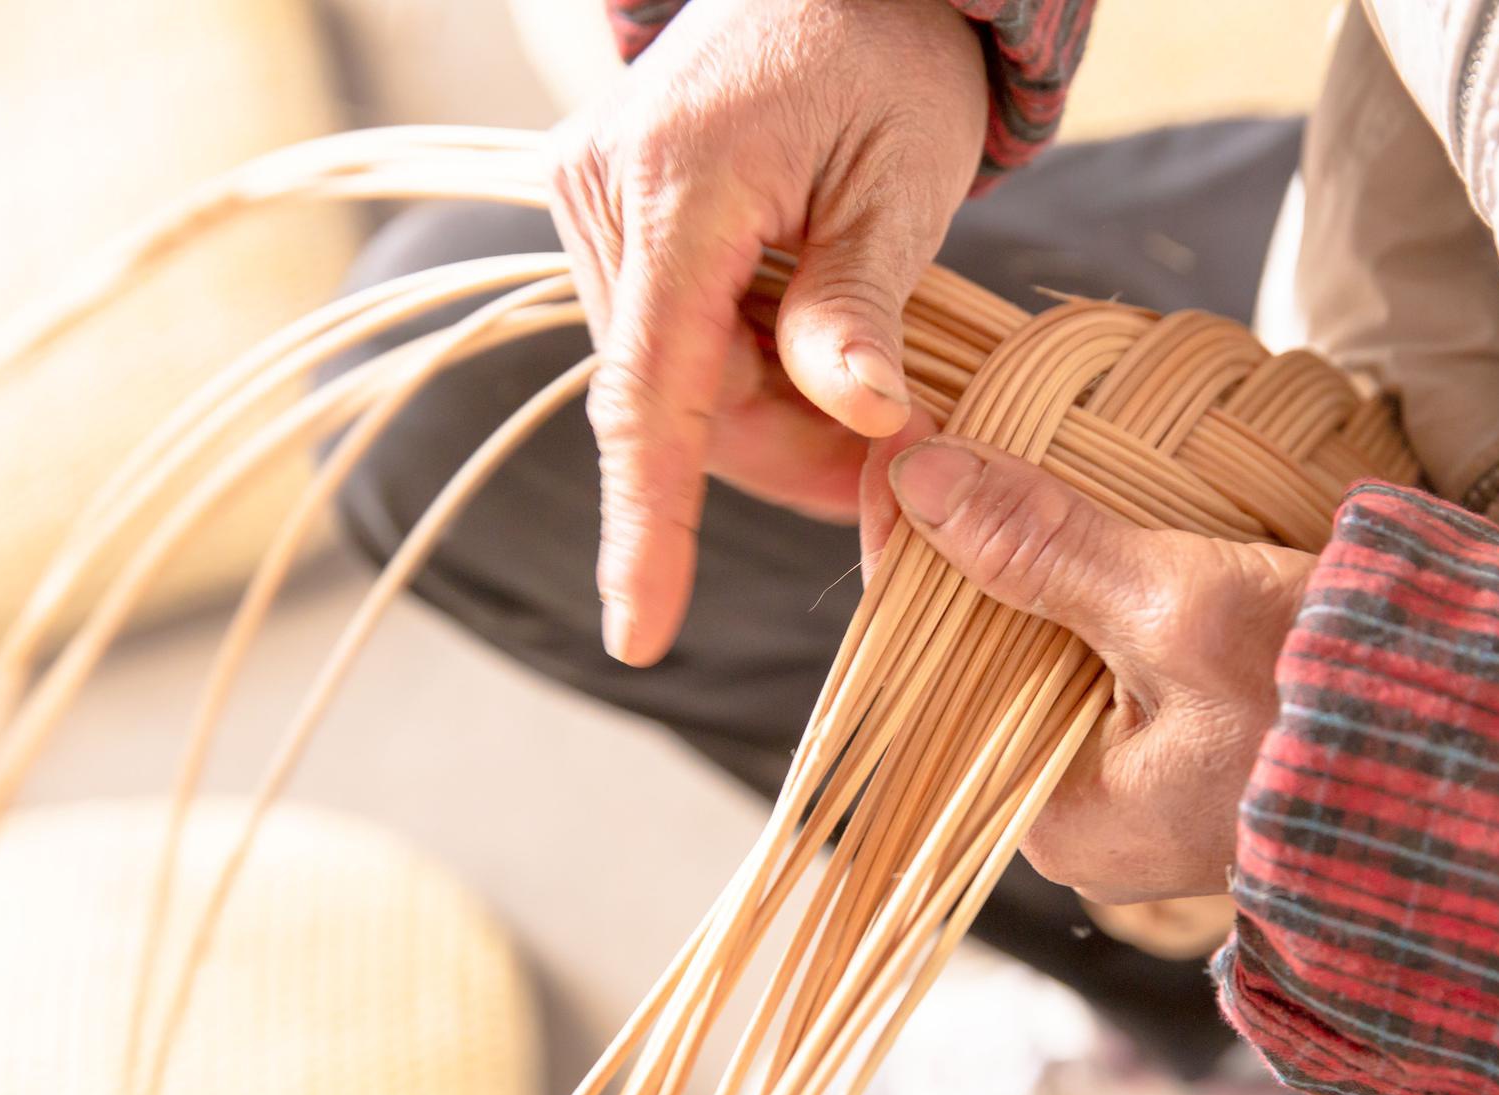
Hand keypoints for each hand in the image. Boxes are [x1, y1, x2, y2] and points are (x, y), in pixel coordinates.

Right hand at [550, 0, 986, 663]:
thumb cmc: (887, 58)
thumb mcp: (905, 180)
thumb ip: (862, 308)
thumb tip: (862, 424)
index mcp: (678, 183)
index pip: (649, 387)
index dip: (648, 521)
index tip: (640, 632)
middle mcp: (603, 193)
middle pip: (674, 400)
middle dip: (782, 458)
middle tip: (897, 475)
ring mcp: (593, 201)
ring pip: (673, 383)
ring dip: (770, 419)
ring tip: (880, 403)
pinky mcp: (610, 214)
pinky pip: (671, 339)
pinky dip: (746, 374)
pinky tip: (818, 359)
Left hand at [861, 432, 1316, 905]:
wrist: (1493, 764)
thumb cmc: (1342, 708)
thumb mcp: (1179, 610)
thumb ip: (1045, 546)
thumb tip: (918, 472)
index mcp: (1059, 821)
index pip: (932, 675)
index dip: (911, 559)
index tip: (898, 456)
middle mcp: (1086, 819)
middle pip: (985, 664)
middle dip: (977, 555)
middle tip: (960, 442)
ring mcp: (1142, 786)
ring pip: (1048, 655)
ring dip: (1042, 563)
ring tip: (1020, 462)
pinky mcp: (1191, 746)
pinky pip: (1109, 659)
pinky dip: (1100, 588)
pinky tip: (1100, 520)